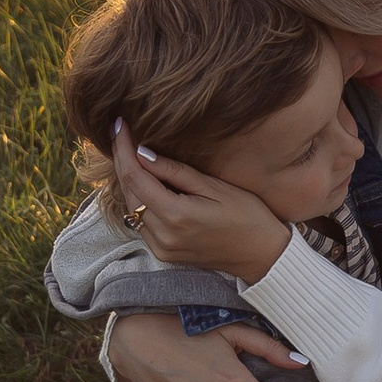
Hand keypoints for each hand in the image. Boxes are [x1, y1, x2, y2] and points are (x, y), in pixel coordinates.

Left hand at [110, 120, 291, 280]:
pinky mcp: (164, 254)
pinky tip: (145, 183)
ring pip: (131, 208)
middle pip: (128, 192)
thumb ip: (176, 172)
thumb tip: (143, 153)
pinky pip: (141, 223)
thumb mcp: (216, 187)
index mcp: (176, 216)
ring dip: (129, 181)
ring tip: (130, 154)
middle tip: (122, 134)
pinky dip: (139, 200)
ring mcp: (162, 248)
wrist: (262, 255)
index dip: (124, 149)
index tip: (119, 126)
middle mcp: (163, 235)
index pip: (135, 177)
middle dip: (123, 161)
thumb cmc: (248, 216)